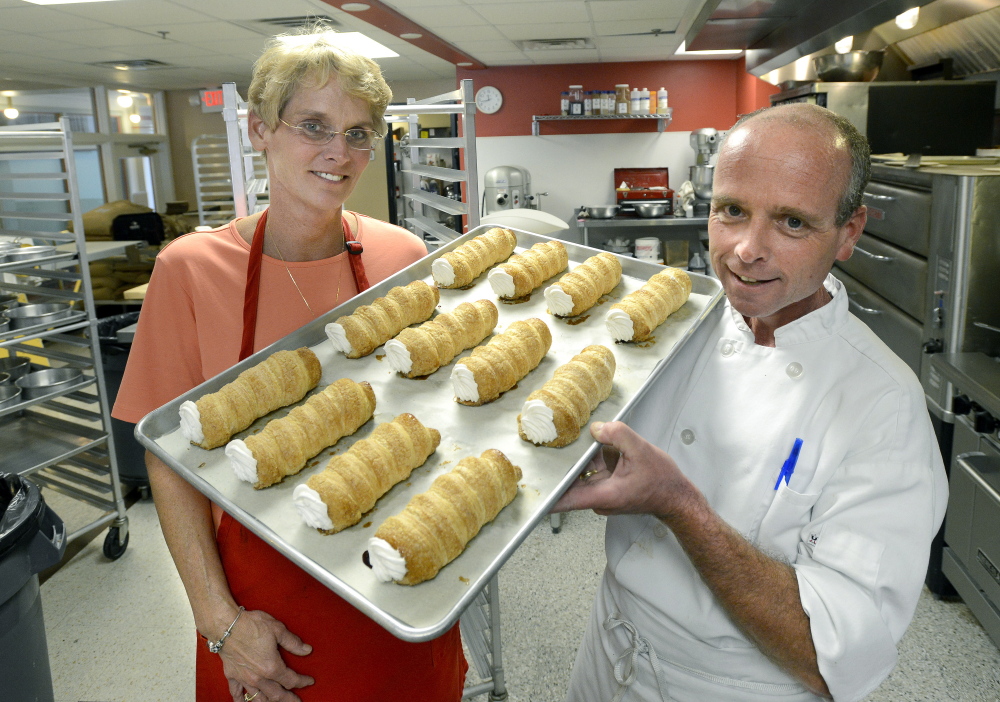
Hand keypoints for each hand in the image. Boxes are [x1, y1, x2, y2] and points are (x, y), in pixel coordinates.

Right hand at [218, 609, 313, 701]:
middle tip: (296, 701)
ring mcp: (244, 678)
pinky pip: (236, 693)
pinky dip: (242, 700)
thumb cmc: (252, 625)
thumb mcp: (278, 630)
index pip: (291, 680)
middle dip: (288, 699)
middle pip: (277, 694)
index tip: (309, 681)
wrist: (225, 626)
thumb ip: (293, 643)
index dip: (302, 682)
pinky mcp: (232, 676)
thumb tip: (307, 650)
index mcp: (272, 667)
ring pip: (258, 698)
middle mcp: (259, 677)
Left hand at [551, 421, 699, 519]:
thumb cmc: (662, 482)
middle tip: (550, 445)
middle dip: (564, 463)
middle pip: (572, 481)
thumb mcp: (641, 450)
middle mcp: (600, 498)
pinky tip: (599, 443)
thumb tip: (597, 428)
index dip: (547, 495)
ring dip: (583, 458)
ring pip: (583, 473)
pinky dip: (595, 458)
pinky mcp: (608, 488)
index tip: (530, 490)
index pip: (566, 500)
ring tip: (582, 438)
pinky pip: (594, 471)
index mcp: (604, 495)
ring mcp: (603, 494)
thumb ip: (618, 435)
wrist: (676, 497)